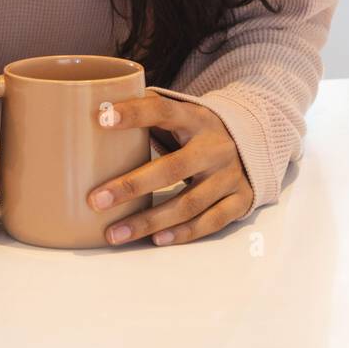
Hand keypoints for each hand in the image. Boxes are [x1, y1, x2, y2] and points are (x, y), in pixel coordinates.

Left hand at [87, 93, 254, 245]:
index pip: (163, 111)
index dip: (135, 114)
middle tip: (96, 200)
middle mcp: (215, 147)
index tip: (103, 120)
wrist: (252, 142)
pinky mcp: (240, 200)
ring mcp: (229, 176)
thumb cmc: (197, 131)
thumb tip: (97, 108)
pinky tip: (157, 240)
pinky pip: (211, 222)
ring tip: (114, 233)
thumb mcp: (180, 114)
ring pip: (189, 203)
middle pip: (172, 168)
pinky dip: (183, 233)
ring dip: (149, 221)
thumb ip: (148, 110)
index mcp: (195, 118)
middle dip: (132, 186)